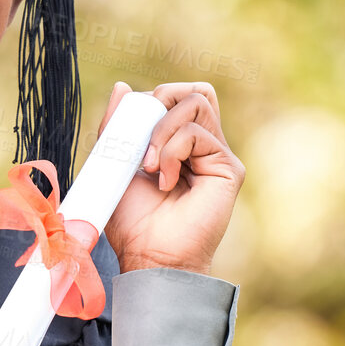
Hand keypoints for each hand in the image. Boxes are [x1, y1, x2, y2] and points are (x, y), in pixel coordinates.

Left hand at [100, 81, 245, 275]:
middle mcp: (203, 147)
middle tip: (143, 139)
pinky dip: (173, 151)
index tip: (129, 132)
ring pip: (196, 103)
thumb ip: (118, 126)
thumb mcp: (115, 163)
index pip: (178, 96)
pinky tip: (166, 181)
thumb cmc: (133, 221)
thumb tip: (122, 87)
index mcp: (180, 143)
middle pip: (195, 90)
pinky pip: (199, 133)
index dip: (153, 100)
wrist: (148, 257)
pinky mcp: (229, 169)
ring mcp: (218, 156)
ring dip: (162, 130)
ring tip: (150, 165)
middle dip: (161, 100)